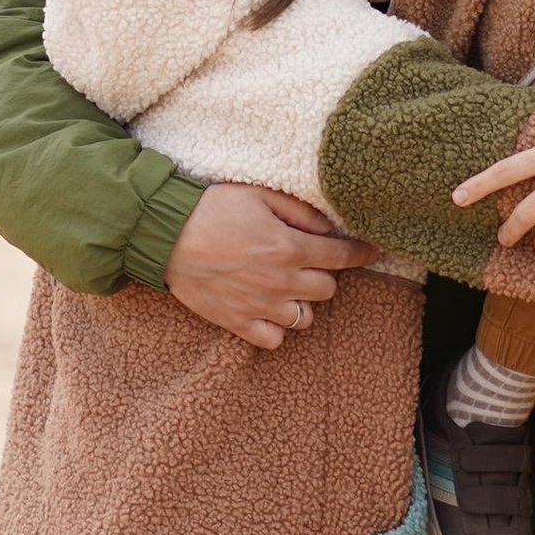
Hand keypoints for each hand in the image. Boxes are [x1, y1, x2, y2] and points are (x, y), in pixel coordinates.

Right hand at [164, 181, 374, 348]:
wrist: (165, 235)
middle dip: (323, 274)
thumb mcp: (259, 195)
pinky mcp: (237, 322)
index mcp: (289, 247)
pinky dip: (276, 328)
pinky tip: (268, 309)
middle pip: (327, 290)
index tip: (369, 251)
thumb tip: (328, 228)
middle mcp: (280, 281)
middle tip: (306, 261)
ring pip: (305, 317)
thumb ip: (300, 212)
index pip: (341, 257)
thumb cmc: (211, 208)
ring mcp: (260, 306)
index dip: (360, 253)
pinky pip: (274, 339)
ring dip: (301, 301)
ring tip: (285, 286)